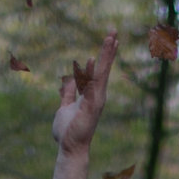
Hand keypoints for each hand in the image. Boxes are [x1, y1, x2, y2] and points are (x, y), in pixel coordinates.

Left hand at [54, 32, 118, 156]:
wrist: (69, 148)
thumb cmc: (67, 131)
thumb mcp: (64, 107)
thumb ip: (67, 93)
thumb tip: (68, 80)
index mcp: (91, 94)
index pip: (99, 70)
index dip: (104, 55)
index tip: (109, 40)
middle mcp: (97, 95)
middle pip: (104, 68)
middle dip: (109, 49)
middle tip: (114, 31)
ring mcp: (96, 99)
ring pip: (102, 72)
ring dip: (106, 55)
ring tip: (111, 37)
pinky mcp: (91, 105)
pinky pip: (92, 84)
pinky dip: (95, 72)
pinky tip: (94, 58)